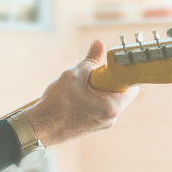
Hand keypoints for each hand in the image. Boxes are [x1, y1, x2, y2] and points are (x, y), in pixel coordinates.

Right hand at [21, 39, 138, 146]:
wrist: (40, 128)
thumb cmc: (57, 103)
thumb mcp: (75, 74)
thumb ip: (91, 59)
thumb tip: (99, 44)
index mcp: (112, 106)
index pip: (132, 86)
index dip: (123, 73)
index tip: (111, 66)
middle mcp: (111, 118)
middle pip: (119, 92)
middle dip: (107, 80)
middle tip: (91, 75)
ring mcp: (102, 123)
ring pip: (108, 99)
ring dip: (98, 89)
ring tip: (80, 87)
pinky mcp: (93, 125)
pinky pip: (99, 107)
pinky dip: (92, 98)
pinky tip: (76, 96)